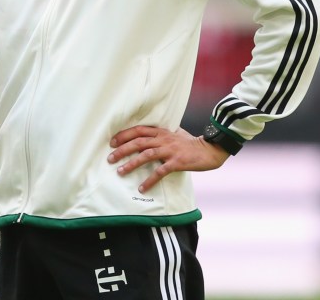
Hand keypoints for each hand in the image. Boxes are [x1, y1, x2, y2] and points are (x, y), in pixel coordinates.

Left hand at [107, 125, 228, 192]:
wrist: (209, 150)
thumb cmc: (190, 143)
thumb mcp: (175, 133)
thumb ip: (161, 134)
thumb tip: (148, 133)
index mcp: (161, 132)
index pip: (138, 130)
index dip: (124, 135)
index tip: (112, 142)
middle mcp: (163, 139)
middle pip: (138, 142)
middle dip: (122, 150)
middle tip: (110, 158)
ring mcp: (170, 150)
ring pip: (146, 156)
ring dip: (131, 164)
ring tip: (120, 172)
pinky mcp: (177, 162)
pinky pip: (160, 172)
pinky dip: (150, 180)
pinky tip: (142, 188)